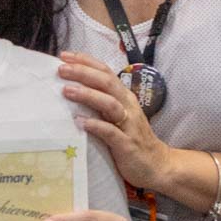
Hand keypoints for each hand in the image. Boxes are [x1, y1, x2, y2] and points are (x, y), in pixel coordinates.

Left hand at [58, 49, 172, 192]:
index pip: (105, 72)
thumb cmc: (131, 139)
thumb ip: (100, 103)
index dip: (86, 62)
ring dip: (87, 95)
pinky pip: (111, 132)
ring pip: (109, 103)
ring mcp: (129, 124)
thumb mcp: (117, 116)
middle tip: (61, 69)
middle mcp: (127, 106)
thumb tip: (72, 90)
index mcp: (124, 97)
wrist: (158, 165)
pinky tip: (81, 122)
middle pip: (106, 82)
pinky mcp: (127, 144)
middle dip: (83, 73)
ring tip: (67, 90)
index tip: (64, 56)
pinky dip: (96, 126)